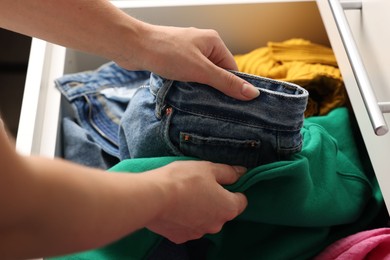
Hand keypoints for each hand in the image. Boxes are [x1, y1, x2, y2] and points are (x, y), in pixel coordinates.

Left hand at [117, 24, 259, 100]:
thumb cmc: (166, 53)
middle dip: (213, 89)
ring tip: (195, 99)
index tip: (230, 105)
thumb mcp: (201, 70)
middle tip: (210, 105)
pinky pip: (188, 75)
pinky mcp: (174, 59)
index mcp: (214, 42)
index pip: (232, 69)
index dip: (231, 87)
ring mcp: (187, 52)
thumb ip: (226, 82)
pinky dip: (187, 85)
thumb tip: (252, 93)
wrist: (133, 46)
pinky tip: (183, 94)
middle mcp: (202, 45)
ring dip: (199, 88)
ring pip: (201, 75)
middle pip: (217, 73)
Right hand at [144, 161, 247, 243]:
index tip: (220, 182)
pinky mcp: (180, 237)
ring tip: (184, 195)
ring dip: (199, 210)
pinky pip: (187, 226)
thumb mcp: (208, 168)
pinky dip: (183, 218)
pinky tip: (174, 207)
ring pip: (204, 219)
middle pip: (221, 211)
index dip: (233, 189)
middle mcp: (217, 225)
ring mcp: (198, 233)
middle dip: (214, 200)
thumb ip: (228, 172)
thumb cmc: (183, 179)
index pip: (241, 200)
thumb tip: (242, 172)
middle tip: (199, 185)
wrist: (153, 197)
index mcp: (228, 208)